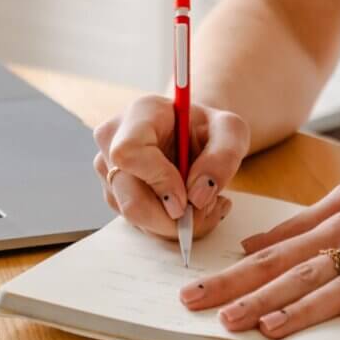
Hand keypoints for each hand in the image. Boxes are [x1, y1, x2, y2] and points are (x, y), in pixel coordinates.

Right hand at [92, 95, 250, 242]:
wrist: (194, 133)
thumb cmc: (209, 128)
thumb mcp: (231, 132)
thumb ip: (222, 158)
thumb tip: (197, 197)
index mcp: (139, 113)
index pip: (129, 152)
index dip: (158, 181)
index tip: (188, 197)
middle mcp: (113, 139)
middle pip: (128, 197)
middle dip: (172, 218)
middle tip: (206, 211)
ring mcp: (108, 169)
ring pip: (134, 216)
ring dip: (175, 223)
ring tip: (207, 204)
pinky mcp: (114, 193)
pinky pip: (139, 223)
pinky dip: (169, 226)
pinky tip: (190, 208)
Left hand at [177, 149, 339, 338]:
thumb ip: (303, 222)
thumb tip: (252, 244)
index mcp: (339, 221)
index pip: (275, 253)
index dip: (234, 273)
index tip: (195, 291)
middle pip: (298, 271)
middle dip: (251, 293)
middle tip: (211, 313)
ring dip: (302, 307)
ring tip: (265, 326)